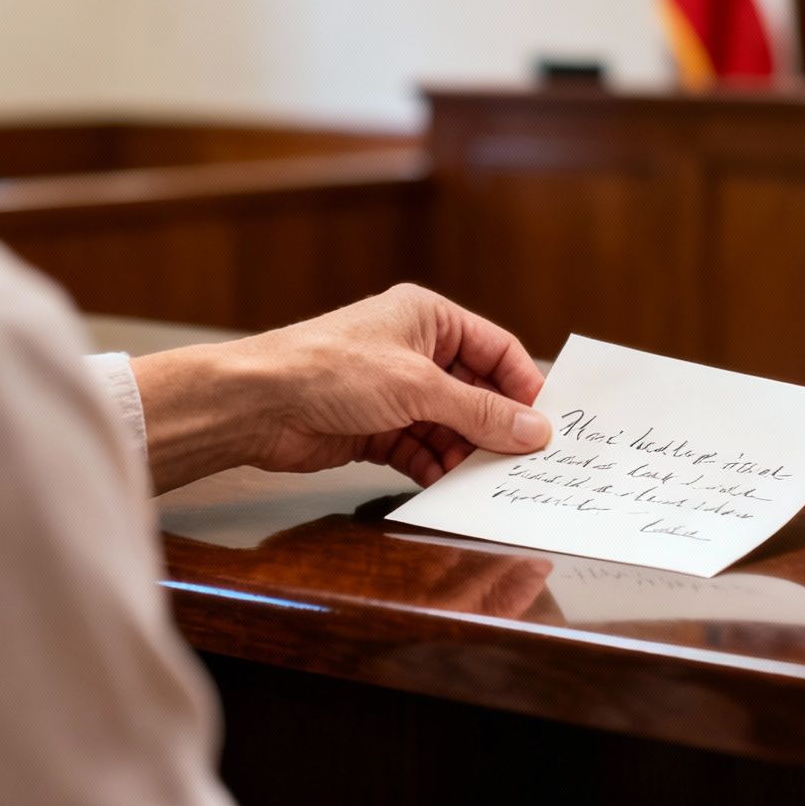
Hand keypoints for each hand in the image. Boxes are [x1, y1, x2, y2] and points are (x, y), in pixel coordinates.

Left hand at [132, 285, 551, 493]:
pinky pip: (422, 449)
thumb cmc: (331, 371)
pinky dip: (436, 468)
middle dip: (496, 427)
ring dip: (467, 453)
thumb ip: (479, 412)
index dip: (523, 386)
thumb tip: (534, 430)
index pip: (496, 349)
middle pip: (476, 392)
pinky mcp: (376, 428)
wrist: (258, 405)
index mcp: (428, 318)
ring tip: (488, 481)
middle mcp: (415, 351)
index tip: (547, 425)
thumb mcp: (418, 387)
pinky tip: (449, 488)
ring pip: (451, 426)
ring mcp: (395, 391)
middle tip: (524, 462)